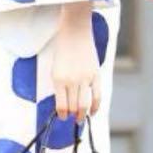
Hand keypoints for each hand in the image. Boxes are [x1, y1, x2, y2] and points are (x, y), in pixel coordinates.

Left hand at [52, 4, 101, 122]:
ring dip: (82, 114)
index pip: (61, 105)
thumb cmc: (62, 50)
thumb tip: (64, 104)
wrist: (75, 32)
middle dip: (72, 116)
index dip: (62, 114)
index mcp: (58, 79)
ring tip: (80, 119)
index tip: (62, 117)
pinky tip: (93, 112)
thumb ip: (59, 85)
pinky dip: (95, 106)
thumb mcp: (55, 68)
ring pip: (85, 104)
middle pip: (73, 107)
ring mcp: (85, 78)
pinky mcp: (96, 75)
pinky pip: (97, 95)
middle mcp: (72, 81)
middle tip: (73, 120)